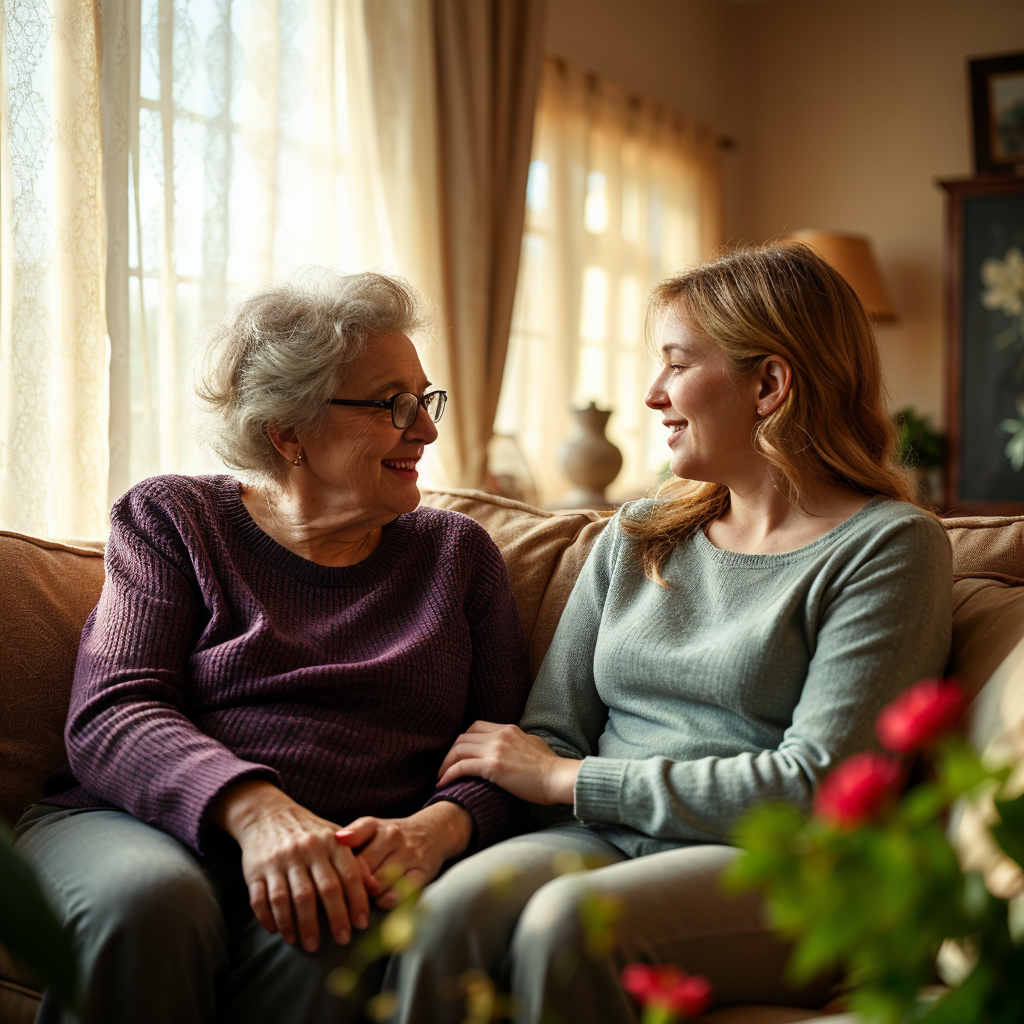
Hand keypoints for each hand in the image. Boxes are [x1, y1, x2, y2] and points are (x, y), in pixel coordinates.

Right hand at [208, 779, 377, 951]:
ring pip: (289, 899)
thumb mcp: (333, 836)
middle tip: (341, 940)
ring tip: (307, 943)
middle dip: (333, 919)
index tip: (362, 924)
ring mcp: (279, 861)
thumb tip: (375, 889)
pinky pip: (261, 900)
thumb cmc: (308, 831)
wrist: (266, 813)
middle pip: (321, 890)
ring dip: (299, 925)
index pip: (348, 875)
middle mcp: (305, 850)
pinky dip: (269, 919)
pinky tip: (277, 932)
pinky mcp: (255, 871)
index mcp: (329, 842)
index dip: (357, 901)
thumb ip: (353, 860)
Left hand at [335, 802, 472, 909]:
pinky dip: (388, 901)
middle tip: (349, 893)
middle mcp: (394, 837)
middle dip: (354, 886)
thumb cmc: (392, 836)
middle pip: (363, 871)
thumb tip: (337, 838)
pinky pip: (400, 894)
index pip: (351, 852)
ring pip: (380, 885)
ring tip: (367, 895)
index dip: (341, 872)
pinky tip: (384, 898)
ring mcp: (410, 855)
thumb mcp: (371, 827)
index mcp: (376, 826)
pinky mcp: (424, 873)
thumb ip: (353, 834)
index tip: (336, 882)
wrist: (433, 832)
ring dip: (370, 895)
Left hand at [436, 721, 580, 804]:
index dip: (463, 740)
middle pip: (462, 737)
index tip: (458, 754)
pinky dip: (449, 774)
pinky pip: (462, 767)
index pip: (475, 727)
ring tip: (441, 777)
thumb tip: (512, 747)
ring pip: (458, 750)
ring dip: (445, 764)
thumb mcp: (533, 744)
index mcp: (508, 728)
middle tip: (445, 767)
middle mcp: (500, 735)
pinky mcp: (493, 767)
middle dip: (450, 753)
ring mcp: (495, 749)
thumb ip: (518, 742)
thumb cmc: (550, 767)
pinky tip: (443, 783)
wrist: (558, 777)